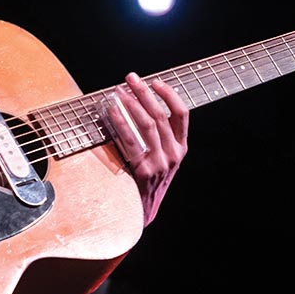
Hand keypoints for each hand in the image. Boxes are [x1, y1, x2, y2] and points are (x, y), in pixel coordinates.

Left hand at [105, 72, 189, 226]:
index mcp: (181, 149)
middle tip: (131, 77)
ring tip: (119, 90)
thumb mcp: (160, 160)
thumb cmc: (146, 183)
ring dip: (132, 103)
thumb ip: (156, 138)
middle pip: (161, 114)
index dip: (170, 94)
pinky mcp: (144, 171)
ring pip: (148, 124)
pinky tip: (112, 110)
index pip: (182, 114)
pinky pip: (132, 140)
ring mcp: (160, 163)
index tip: (156, 81)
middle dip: (145, 92)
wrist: (141, 215)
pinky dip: (121, 122)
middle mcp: (174, 154)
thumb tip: (136, 105)